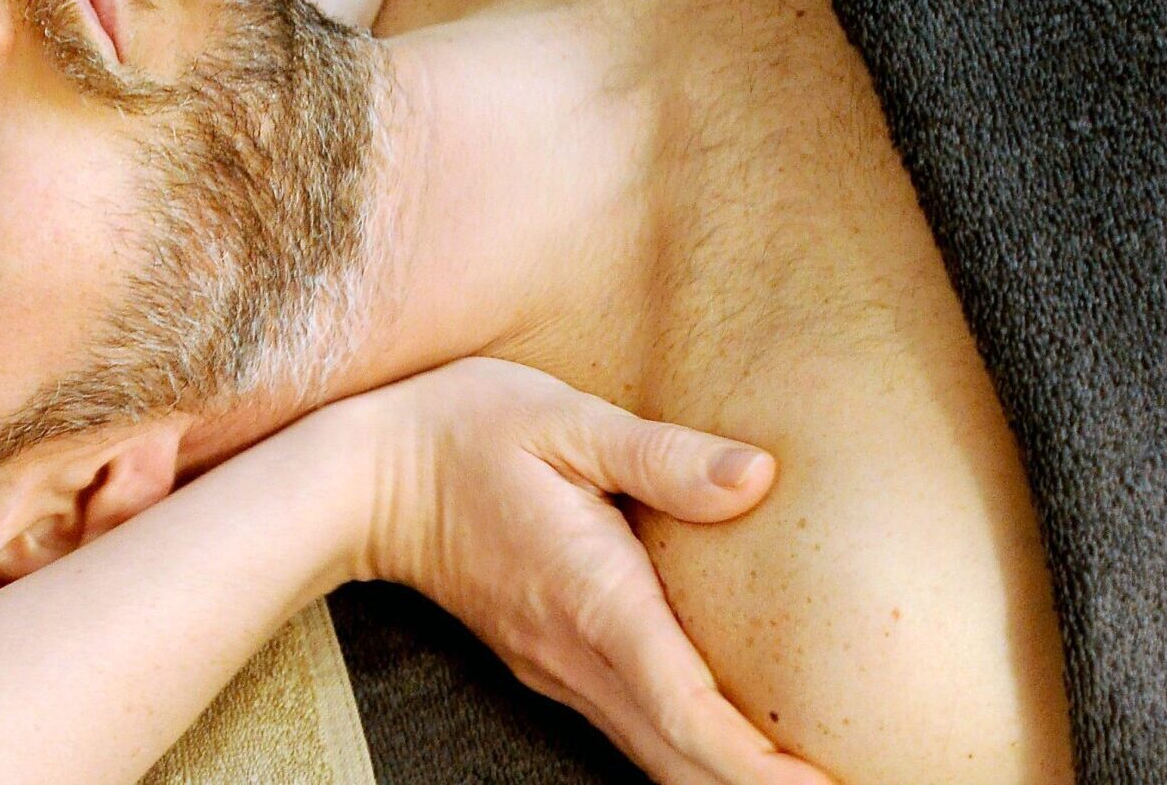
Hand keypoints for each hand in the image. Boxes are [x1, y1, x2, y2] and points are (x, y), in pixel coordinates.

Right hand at [344, 358, 829, 784]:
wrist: (362, 477)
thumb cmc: (461, 431)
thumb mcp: (563, 418)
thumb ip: (661, 455)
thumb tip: (758, 478)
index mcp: (593, 598)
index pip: (687, 712)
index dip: (759, 767)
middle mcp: (575, 653)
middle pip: (679, 762)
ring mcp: (554, 667)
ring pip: (654, 755)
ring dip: (726, 778)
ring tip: (805, 777)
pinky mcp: (544, 661)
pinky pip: (630, 728)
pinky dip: (689, 752)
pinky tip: (727, 742)